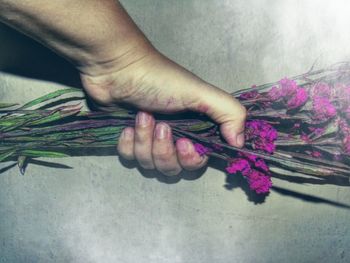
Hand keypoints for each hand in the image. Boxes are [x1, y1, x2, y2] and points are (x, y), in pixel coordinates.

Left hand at [80, 47, 246, 175]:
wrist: (118, 68)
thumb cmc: (160, 80)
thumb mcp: (200, 92)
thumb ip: (228, 113)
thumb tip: (239, 143)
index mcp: (193, 129)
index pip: (197, 162)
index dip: (190, 159)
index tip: (183, 142)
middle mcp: (172, 138)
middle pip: (172, 168)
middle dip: (164, 151)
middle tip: (160, 125)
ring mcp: (148, 141)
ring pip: (148, 164)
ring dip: (144, 141)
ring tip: (141, 116)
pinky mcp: (127, 140)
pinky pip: (128, 159)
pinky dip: (127, 144)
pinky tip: (127, 126)